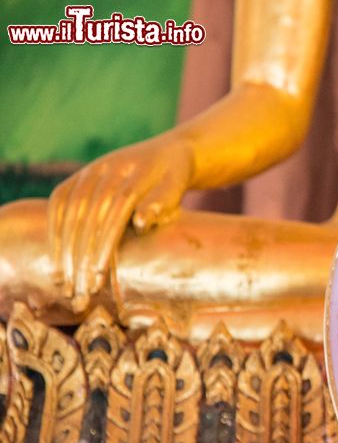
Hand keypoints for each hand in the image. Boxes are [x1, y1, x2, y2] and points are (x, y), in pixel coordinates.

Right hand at [47, 135, 193, 311]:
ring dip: (65, 249)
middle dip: (82, 254)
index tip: (98, 274)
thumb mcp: (177, 187)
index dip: (104, 242)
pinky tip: (56, 260)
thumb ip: (162, 202)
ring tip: (66, 283)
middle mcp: (108, 169)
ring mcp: (90, 172)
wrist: (167, 153)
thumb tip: (141, 222)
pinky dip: (55, 232)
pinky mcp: (78, 178)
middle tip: (81, 289)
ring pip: (70, 212)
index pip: (117, 209)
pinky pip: (59, 204)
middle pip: (89, 214)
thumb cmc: (174, 179)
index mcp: (136, 171)